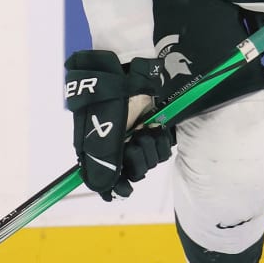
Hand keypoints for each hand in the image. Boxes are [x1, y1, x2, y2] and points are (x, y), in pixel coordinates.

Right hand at [63, 50, 174, 200]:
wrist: (127, 72)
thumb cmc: (109, 102)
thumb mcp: (101, 136)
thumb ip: (103, 165)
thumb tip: (101, 189)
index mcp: (100, 149)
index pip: (110, 179)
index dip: (118, 186)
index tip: (125, 189)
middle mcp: (119, 146)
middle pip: (133, 172)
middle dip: (138, 161)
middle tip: (134, 143)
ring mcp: (138, 137)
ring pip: (150, 162)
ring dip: (150, 148)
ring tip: (146, 130)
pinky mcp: (154, 129)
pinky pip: (162, 149)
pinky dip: (161, 141)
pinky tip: (155, 129)